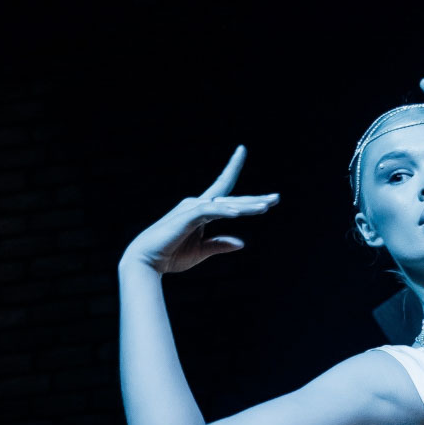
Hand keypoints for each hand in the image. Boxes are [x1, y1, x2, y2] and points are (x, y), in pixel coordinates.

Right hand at [121, 148, 278, 273]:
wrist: (147, 261)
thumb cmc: (171, 255)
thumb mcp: (202, 251)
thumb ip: (221, 244)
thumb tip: (242, 243)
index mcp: (201, 211)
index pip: (224, 193)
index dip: (235, 175)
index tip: (247, 162)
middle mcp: (197, 205)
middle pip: (231, 199)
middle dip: (254, 200)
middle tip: (276, 198)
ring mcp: (192, 209)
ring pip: (225, 204)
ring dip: (246, 206)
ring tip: (266, 207)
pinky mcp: (187, 217)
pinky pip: (210, 211)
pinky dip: (224, 211)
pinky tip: (239, 213)